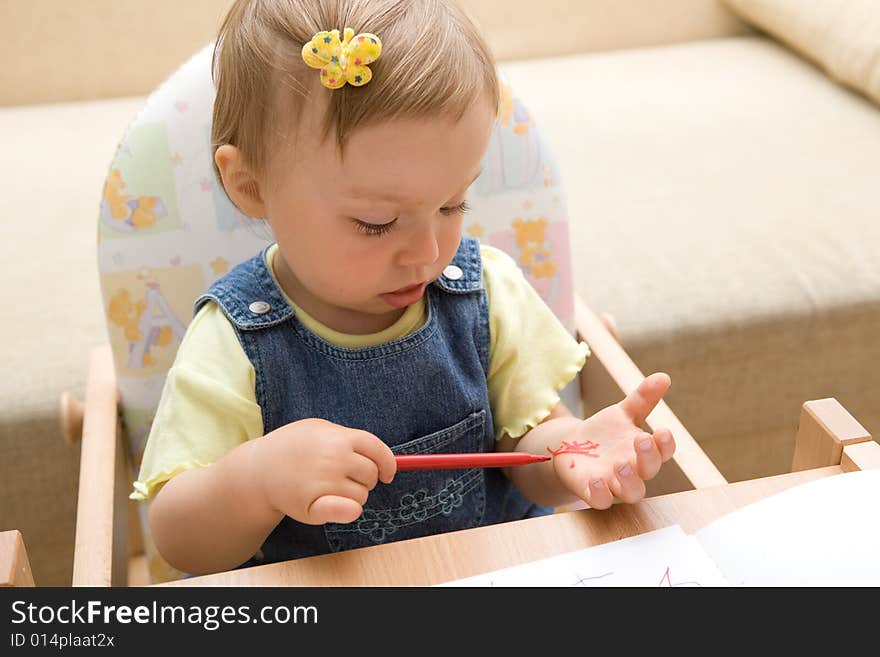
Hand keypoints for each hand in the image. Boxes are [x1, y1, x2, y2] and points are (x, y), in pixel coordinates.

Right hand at [251, 418, 396, 524]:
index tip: (388, 473)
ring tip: (331, 487)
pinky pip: (348, 510)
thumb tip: (383, 462)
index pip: (377, 450)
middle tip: (347, 478)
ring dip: (354, 495)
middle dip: (366, 479)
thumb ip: (350, 439)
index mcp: (338, 438)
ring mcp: (325, 482)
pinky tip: (345, 507)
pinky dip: (352, 510)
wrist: (259, 469)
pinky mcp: (315, 505)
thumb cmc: (293, 447)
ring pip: (361, 495)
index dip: (388, 463)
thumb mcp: (319, 429)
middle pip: (371, 474)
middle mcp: (334, 458)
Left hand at [551, 373, 675, 508]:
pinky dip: (601, 495)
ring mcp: (614, 483)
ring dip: (629, 480)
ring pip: (631, 492)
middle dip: (648, 458)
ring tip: (622, 463)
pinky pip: (601, 501)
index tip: (662, 430)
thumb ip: (642, 398)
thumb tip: (663, 377)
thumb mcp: (621, 413)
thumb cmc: (604, 433)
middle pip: (650, 472)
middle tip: (641, 440)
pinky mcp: (592, 492)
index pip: (663, 451)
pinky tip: (597, 482)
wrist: (570, 446)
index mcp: (643, 450)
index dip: (666, 444)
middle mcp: (633, 470)